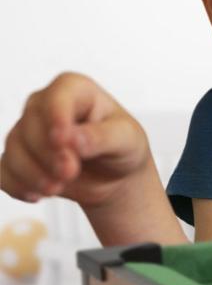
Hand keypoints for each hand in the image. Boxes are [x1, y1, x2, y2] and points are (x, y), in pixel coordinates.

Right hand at [1, 72, 149, 209]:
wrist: (113, 174)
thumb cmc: (122, 147)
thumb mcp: (126, 140)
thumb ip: (102, 137)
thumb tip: (73, 139)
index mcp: (75, 89)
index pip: (57, 97)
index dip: (56, 118)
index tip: (63, 142)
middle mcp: (46, 103)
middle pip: (31, 125)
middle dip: (48, 154)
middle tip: (70, 173)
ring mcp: (28, 129)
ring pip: (14, 148)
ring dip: (32, 173)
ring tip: (57, 188)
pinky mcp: (18, 156)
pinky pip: (3, 170)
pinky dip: (17, 185)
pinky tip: (37, 194)